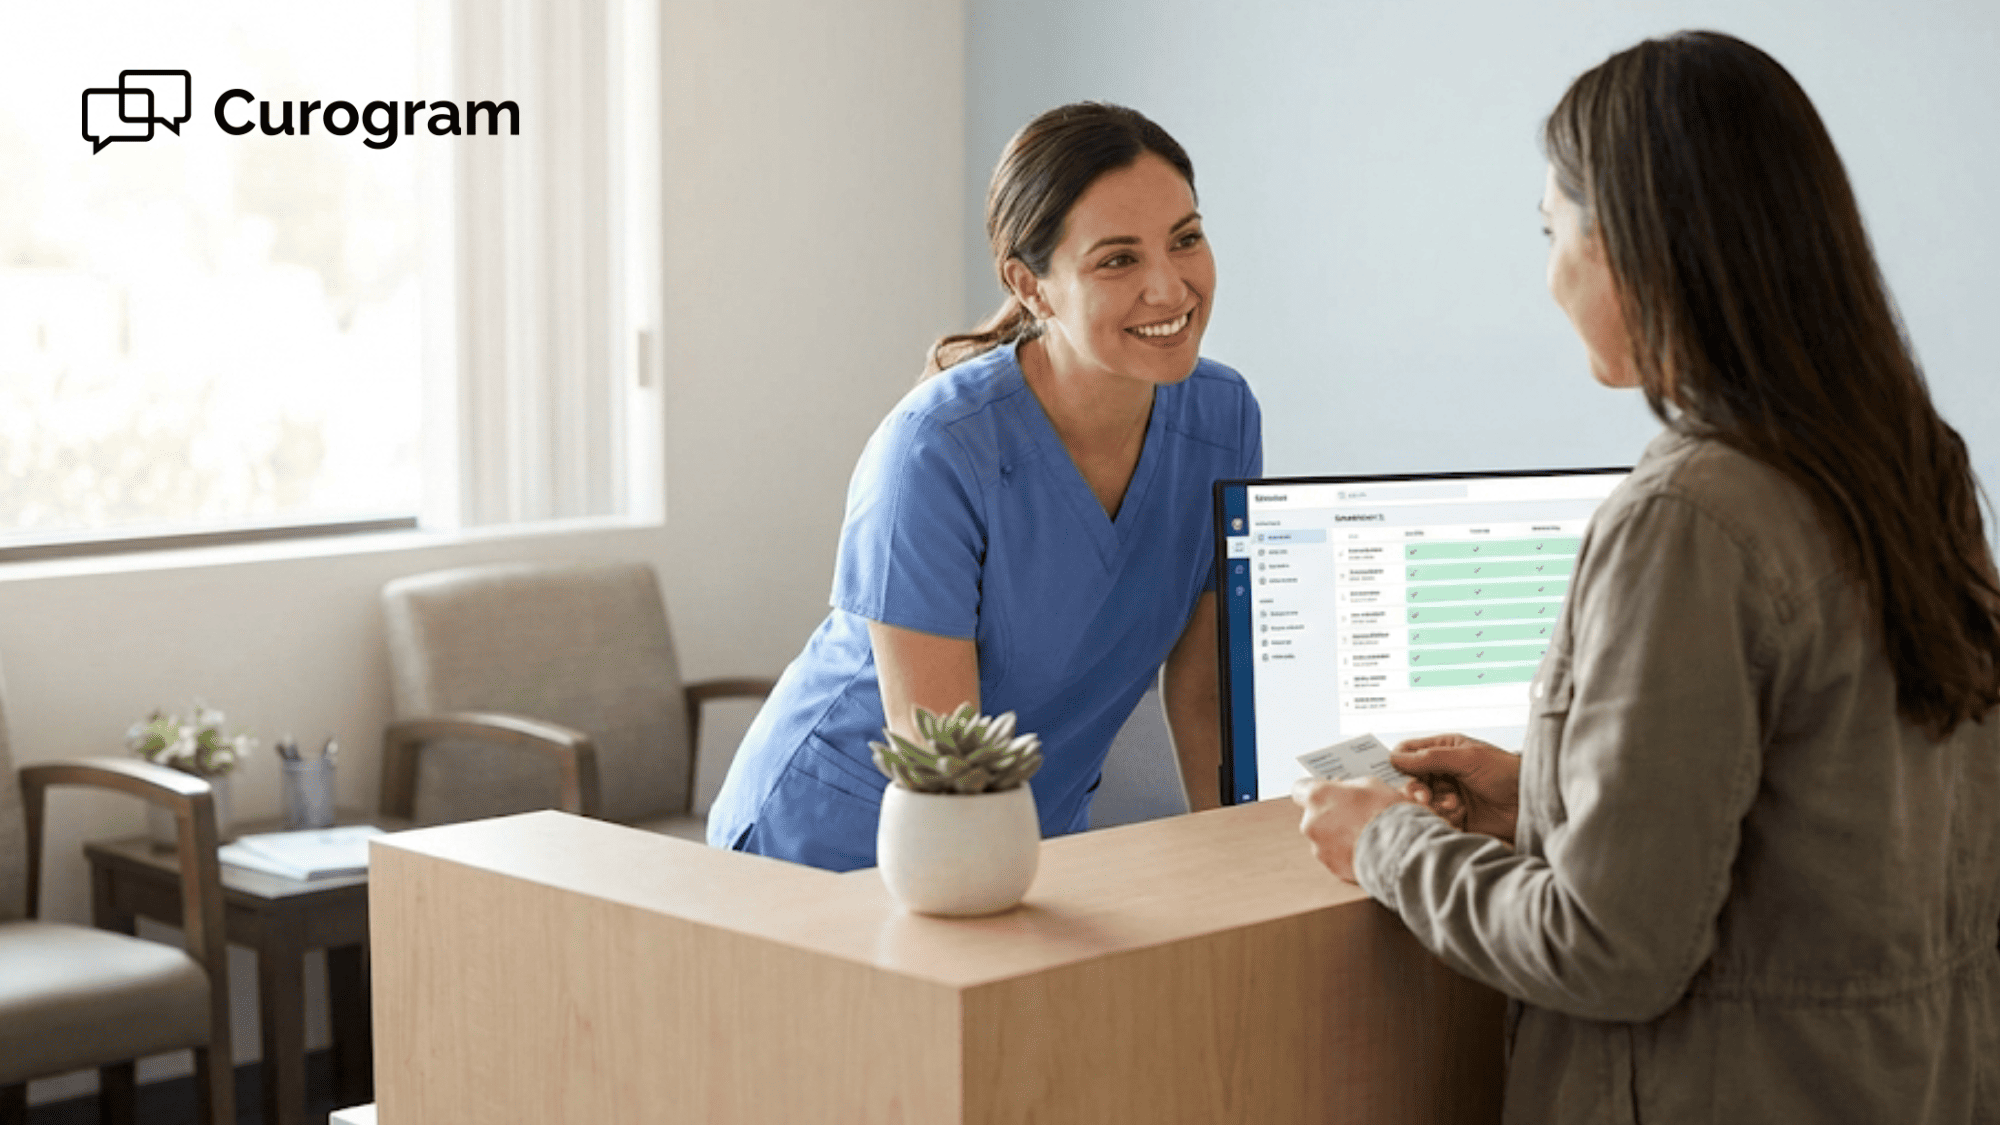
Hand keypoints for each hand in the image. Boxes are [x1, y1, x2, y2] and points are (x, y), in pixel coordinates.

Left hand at [1291, 776, 1408, 883]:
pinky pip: (1336, 857)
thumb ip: (1349, 786)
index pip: (1300, 789)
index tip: (1325, 792)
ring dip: (1339, 836)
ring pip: (1325, 838)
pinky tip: (1367, 850)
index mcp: (1317, 796)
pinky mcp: (1332, 868)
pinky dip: (1347, 854)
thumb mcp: (1371, 784)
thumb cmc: (1388, 812)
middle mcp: (1311, 822)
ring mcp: (1320, 848)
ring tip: (1366, 835)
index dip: (1313, 790)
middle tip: (1355, 814)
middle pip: (1314, 816)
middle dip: (1330, 815)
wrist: (1400, 850)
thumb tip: (1344, 790)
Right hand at [1392, 734, 1520, 843]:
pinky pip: (1434, 820)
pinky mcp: (1455, 818)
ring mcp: (1448, 795)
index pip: (1409, 752)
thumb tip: (1396, 757)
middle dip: (1416, 790)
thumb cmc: (1507, 772)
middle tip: (1424, 797)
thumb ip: (1431, 757)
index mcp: (1445, 750)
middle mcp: (1444, 772)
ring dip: (1433, 805)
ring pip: (1420, 803)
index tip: (1402, 773)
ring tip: (1453, 806)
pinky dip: (1442, 819)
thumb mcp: (1468, 758)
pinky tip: (1459, 817)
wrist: (1532, 804)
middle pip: (1410, 780)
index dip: (1400, 762)